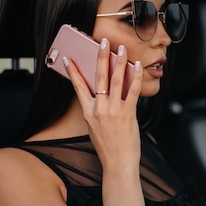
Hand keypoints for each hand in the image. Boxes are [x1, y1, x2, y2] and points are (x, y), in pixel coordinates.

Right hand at [64, 38, 142, 168]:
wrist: (118, 163)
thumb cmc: (108, 145)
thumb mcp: (94, 126)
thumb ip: (97, 108)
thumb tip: (105, 88)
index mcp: (88, 112)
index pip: (78, 87)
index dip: (73, 72)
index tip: (68, 58)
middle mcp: (99, 109)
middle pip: (98, 77)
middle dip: (101, 56)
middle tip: (103, 42)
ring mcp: (113, 111)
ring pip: (116, 80)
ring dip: (119, 61)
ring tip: (121, 49)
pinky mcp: (127, 114)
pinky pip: (132, 91)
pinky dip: (135, 77)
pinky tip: (138, 66)